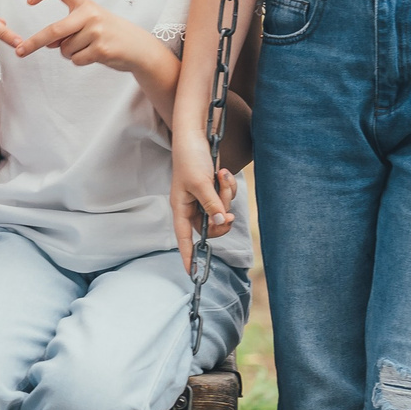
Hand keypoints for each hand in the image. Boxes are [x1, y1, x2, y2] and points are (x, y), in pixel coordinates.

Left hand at [18, 0, 160, 76]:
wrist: (139, 47)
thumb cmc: (110, 34)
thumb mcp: (90, 24)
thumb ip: (69, 30)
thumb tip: (47, 43)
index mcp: (86, 4)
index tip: (29, 0)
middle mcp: (90, 15)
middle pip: (54, 30)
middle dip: (34, 42)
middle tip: (20, 52)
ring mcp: (97, 32)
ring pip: (65, 49)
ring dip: (71, 53)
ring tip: (90, 47)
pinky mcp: (101, 49)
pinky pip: (76, 59)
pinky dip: (80, 60)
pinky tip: (95, 55)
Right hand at [169, 144, 238, 261]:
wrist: (196, 135)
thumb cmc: (190, 158)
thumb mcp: (201, 183)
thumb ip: (212, 205)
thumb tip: (222, 222)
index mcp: (181, 208)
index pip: (184, 238)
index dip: (188, 255)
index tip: (193, 273)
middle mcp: (191, 206)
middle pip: (211, 227)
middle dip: (222, 218)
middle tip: (229, 212)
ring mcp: (203, 198)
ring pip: (222, 211)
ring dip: (226, 196)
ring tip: (221, 176)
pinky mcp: (213, 189)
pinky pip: (226, 197)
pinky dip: (228, 186)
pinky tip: (222, 172)